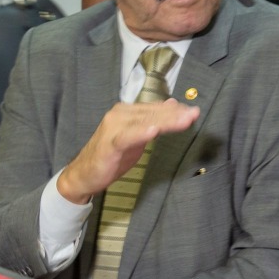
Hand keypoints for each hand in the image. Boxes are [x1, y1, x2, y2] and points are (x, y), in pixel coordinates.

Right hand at [57, 98, 199, 203]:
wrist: (83, 174)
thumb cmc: (113, 155)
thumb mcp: (138, 136)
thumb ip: (153, 119)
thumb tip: (173, 104)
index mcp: (128, 112)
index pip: (156, 109)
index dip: (176, 110)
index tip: (194, 111)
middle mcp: (120, 115)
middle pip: (153, 114)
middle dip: (175, 114)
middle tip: (194, 113)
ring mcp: (114, 128)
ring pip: (145, 122)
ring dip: (165, 121)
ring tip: (184, 120)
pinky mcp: (109, 144)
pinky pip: (127, 137)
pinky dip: (141, 133)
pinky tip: (153, 131)